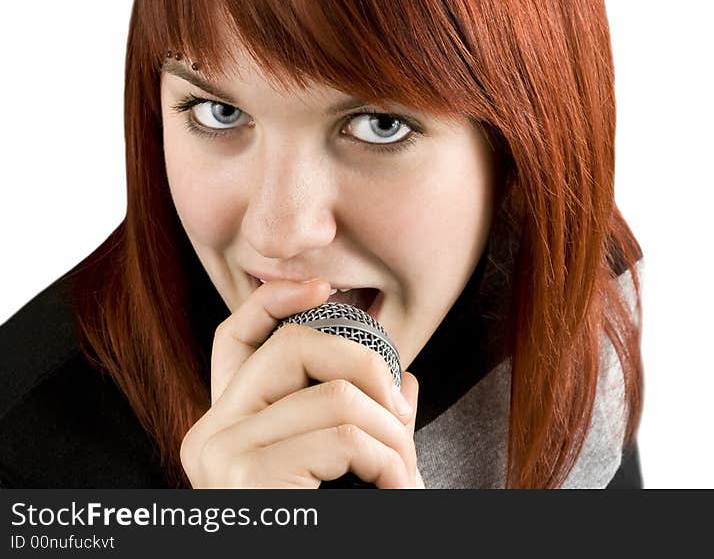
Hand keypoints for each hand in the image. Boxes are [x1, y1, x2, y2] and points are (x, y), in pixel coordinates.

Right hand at [179, 278, 422, 487]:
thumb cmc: (331, 524)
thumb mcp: (345, 465)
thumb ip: (362, 420)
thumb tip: (404, 379)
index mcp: (229, 421)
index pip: (234, 335)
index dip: (277, 298)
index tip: (328, 287)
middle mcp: (210, 431)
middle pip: (296, 345)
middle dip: (370, 370)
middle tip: (400, 417)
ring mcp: (221, 456)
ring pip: (334, 394)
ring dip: (392, 433)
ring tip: (403, 471)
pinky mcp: (245, 480)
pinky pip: (342, 436)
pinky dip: (388, 459)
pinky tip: (393, 487)